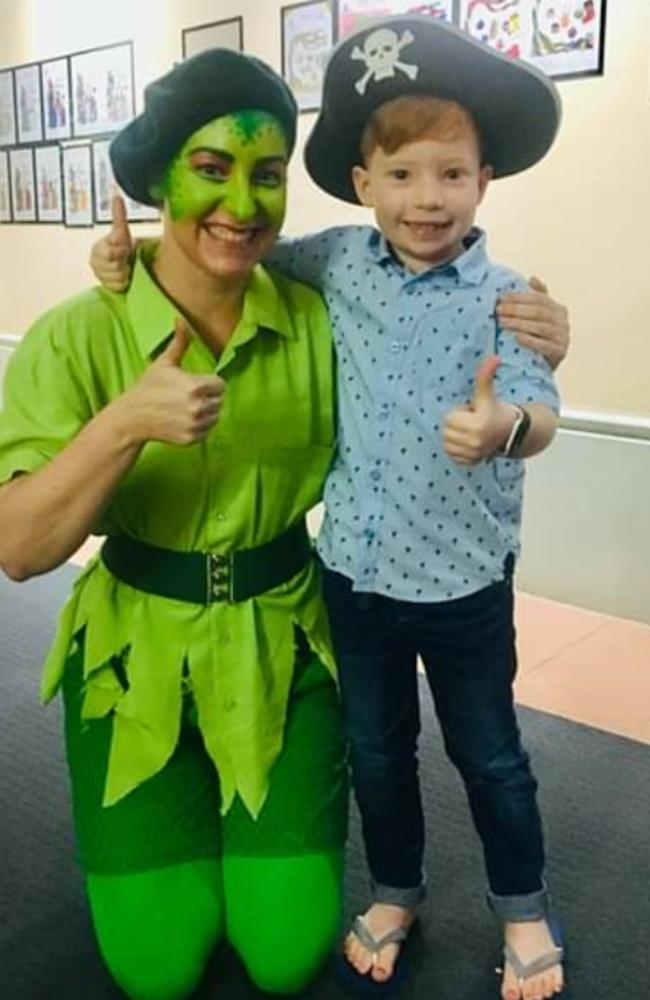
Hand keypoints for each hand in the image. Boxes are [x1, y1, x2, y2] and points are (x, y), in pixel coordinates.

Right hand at [90, 194, 133, 291]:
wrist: (125, 264)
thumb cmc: (121, 247)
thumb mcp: (121, 232)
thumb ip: (119, 216)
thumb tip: (117, 197)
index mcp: (97, 249)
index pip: (110, 253)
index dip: (121, 250)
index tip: (124, 247)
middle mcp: (94, 263)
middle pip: (115, 265)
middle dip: (124, 261)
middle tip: (126, 257)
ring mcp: (100, 276)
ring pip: (119, 276)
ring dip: (126, 271)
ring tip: (125, 266)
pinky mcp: (107, 288)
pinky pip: (119, 285)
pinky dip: (125, 281)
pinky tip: (124, 276)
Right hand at [114, 320, 225, 444]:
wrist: (132, 417)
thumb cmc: (148, 387)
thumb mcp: (164, 363)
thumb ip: (179, 342)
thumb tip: (180, 319)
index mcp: (195, 386)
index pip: (220, 385)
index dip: (209, 382)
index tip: (195, 383)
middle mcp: (197, 407)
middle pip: (219, 401)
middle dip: (208, 397)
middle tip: (188, 396)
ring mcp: (195, 425)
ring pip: (216, 416)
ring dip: (206, 412)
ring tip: (186, 407)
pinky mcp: (192, 438)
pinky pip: (207, 430)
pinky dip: (200, 426)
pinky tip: (183, 419)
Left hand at [443, 356, 515, 465]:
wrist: (509, 432)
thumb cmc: (494, 410)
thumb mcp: (486, 394)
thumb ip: (486, 376)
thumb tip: (495, 357)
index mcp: (477, 425)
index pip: (450, 418)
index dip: (459, 412)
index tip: (472, 413)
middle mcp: (475, 442)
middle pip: (446, 431)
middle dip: (456, 424)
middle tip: (471, 422)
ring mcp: (473, 455)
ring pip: (447, 444)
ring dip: (455, 437)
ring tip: (470, 432)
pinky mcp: (470, 462)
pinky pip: (451, 455)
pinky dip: (456, 449)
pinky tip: (468, 442)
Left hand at [496, 276, 568, 370]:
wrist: (543, 367)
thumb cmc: (538, 339)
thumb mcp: (538, 318)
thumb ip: (537, 298)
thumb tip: (532, 278)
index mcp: (558, 309)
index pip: (539, 298)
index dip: (519, 297)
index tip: (501, 298)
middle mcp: (563, 322)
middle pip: (538, 311)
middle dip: (516, 309)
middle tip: (498, 310)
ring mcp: (563, 337)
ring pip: (540, 327)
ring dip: (519, 323)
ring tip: (502, 322)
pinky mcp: (559, 353)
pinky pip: (544, 345)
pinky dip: (529, 340)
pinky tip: (515, 337)